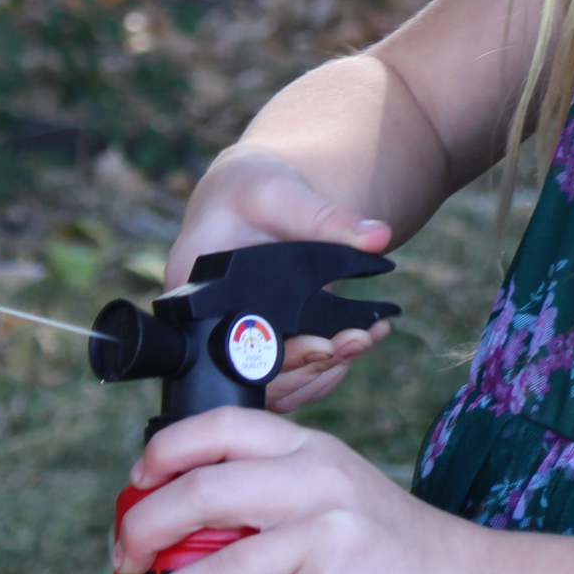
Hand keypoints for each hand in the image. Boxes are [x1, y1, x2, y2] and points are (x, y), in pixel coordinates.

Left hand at [114, 407, 466, 573]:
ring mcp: (328, 534)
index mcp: (307, 447)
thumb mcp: (331, 493)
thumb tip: (179, 533)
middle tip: (123, 562)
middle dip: (144, 531)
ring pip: (218, 567)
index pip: (220, 426)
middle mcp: (316, 479)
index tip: (133, 488)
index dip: (162, 453)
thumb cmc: (384, 548)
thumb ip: (271, 496)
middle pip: (202, 492)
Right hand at [168, 145, 395, 412]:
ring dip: (325, 370)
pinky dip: (328, 367)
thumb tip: (379, 236)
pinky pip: (292, 376)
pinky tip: (362, 340)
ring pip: (278, 384)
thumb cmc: (251, 188)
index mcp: (195, 290)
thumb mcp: (281, 193)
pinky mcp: (264, 344)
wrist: (251, 194)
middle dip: (310, 364)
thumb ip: (325, 217)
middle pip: (256, 374)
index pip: (228, 344)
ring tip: (368, 338)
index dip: (274, 355)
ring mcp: (237, 340)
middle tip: (357, 341)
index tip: (321, 344)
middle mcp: (210, 326)